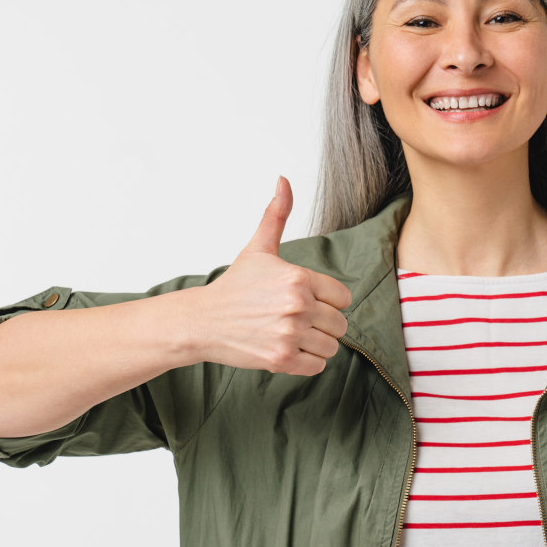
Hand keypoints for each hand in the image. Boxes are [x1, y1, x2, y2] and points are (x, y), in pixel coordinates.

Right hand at [193, 176, 352, 374]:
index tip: (309, 300)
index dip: (328, 300)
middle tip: (299, 320)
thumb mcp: (258, 248)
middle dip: (324, 323)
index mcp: (298, 279)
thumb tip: (283, 180)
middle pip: (340, 324)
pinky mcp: (281, 360)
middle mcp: (297, 307)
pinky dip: (308, 361)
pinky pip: (317, 366)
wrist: (203, 321)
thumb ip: (276, 215)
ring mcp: (289, 335)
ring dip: (317, 343)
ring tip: (294, 334)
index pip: (343, 297)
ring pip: (331, 346)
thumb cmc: (234, 286)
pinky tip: (290, 349)